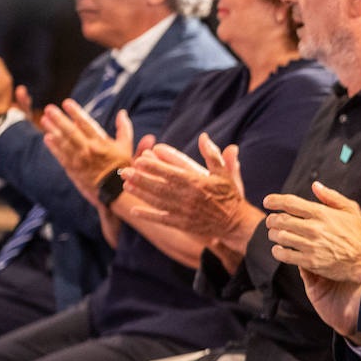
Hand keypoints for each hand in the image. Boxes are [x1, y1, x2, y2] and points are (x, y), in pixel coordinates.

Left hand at [41, 103, 134, 205]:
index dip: (75, 112)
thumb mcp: (127, 146)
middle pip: (70, 131)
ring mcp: (79, 160)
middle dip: (59, 118)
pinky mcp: (73, 170)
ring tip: (44, 119)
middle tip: (49, 108)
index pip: (85, 124)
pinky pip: (61, 156)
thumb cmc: (122, 167)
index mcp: (101, 143)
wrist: (115, 191)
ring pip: (63, 142)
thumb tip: (122, 113)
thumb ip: (124, 128)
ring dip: (52, 130)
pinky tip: (47, 138)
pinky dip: (53, 147)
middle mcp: (88, 150)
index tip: (67, 102)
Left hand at [122, 133, 254, 244]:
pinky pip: (161, 219)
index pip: (170, 171)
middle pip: (158, 185)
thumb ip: (213, 154)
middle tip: (124, 170)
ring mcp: (184, 211)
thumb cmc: (230, 195)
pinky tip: (135, 211)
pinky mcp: (183, 224)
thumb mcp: (224, 172)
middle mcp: (187, 196)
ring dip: (140, 193)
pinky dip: (148, 215)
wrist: (236, 222)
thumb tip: (203, 137)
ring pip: (157, 201)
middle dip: (140, 178)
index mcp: (197, 182)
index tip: (140, 158)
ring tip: (126, 185)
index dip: (154, 165)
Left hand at [265, 183, 360, 285]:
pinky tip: (278, 249)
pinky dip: (278, 251)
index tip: (267, 201)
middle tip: (270, 220)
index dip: (275, 200)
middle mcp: (314, 228)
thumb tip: (315, 185)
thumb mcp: (351, 209)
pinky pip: (285, 255)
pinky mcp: (310, 262)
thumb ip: (331, 196)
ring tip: (273, 234)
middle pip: (281, 220)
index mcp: (322, 213)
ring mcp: (311, 246)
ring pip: (281, 237)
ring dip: (273, 234)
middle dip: (271, 219)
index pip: (291, 203)